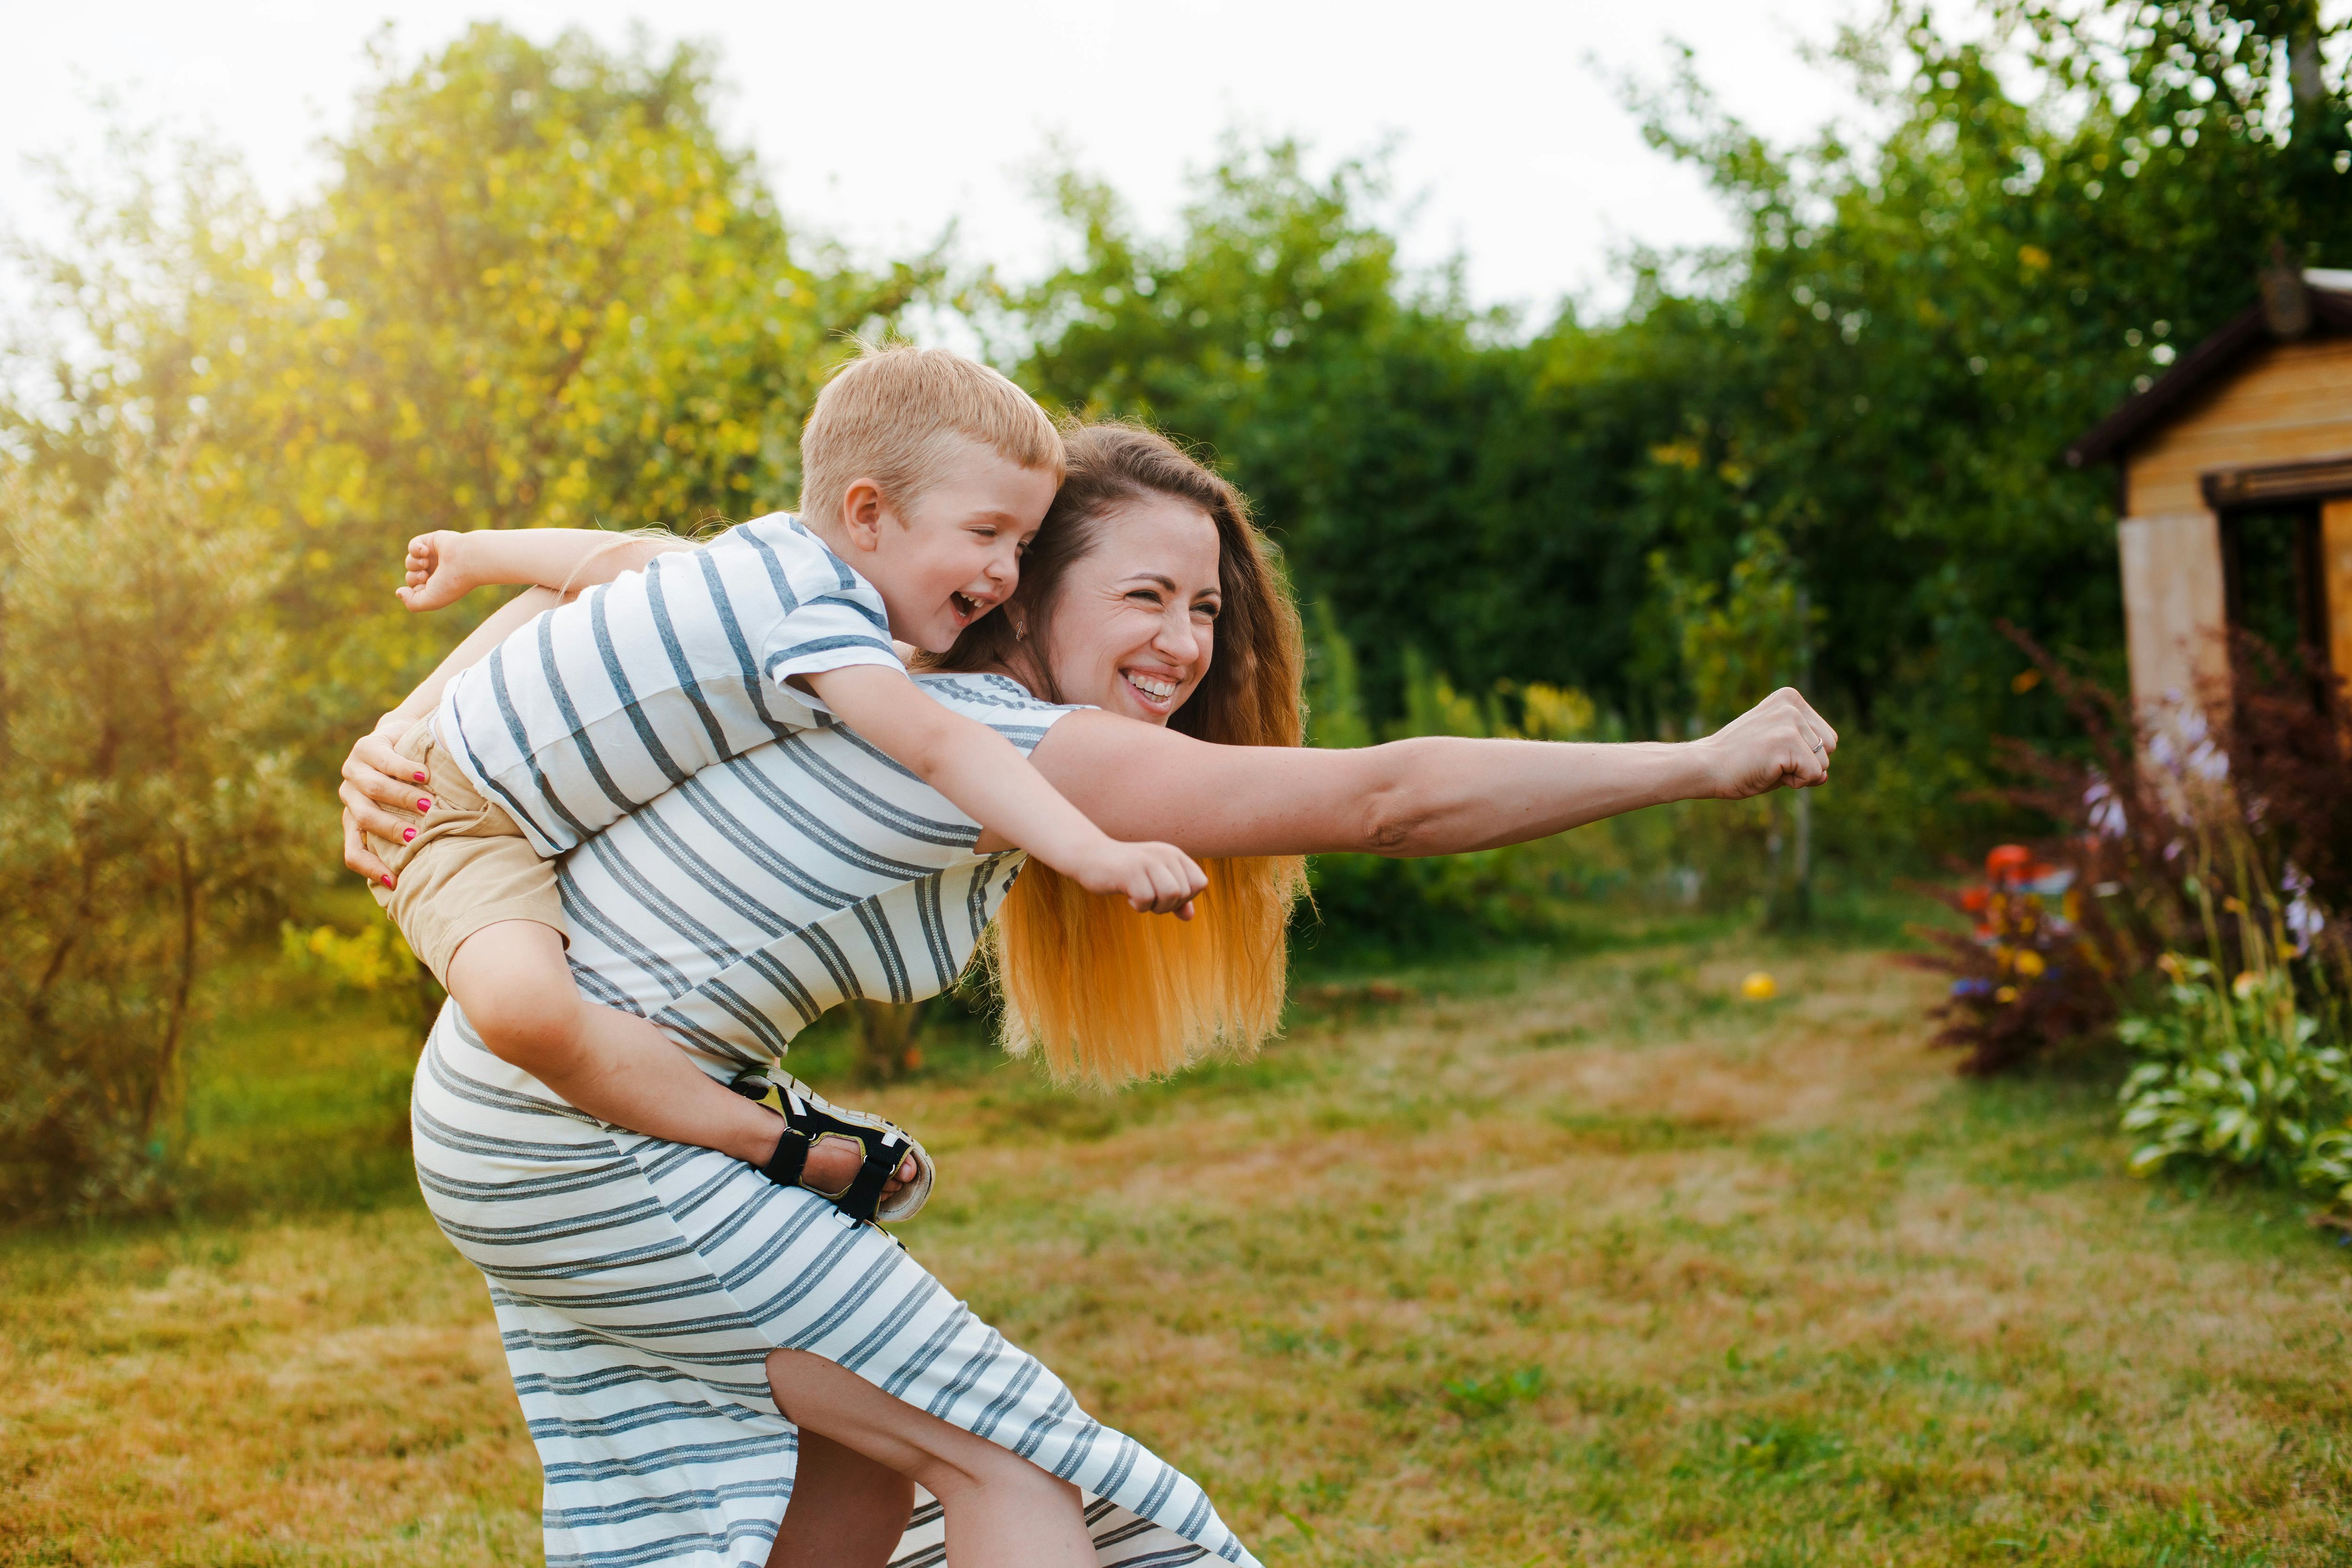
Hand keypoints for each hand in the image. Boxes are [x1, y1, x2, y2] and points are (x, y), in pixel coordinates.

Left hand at [340, 718, 433, 886]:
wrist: (400, 738)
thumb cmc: (411, 785)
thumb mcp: (404, 812)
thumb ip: (408, 833)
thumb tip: (433, 870)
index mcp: (354, 819)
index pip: (353, 851)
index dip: (370, 867)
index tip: (395, 881)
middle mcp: (349, 796)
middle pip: (365, 817)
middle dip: (392, 828)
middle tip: (416, 836)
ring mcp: (354, 770)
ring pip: (374, 788)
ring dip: (403, 798)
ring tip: (429, 804)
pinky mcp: (366, 746)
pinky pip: (385, 760)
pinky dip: (405, 769)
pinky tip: (425, 774)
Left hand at [396, 530, 473, 611]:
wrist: (467, 560)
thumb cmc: (452, 583)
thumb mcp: (430, 600)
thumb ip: (411, 603)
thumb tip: (399, 592)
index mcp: (439, 586)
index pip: (416, 589)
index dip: (416, 590)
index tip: (427, 587)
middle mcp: (436, 571)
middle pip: (411, 576)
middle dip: (414, 577)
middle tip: (425, 575)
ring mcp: (435, 556)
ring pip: (410, 562)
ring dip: (413, 563)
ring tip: (426, 562)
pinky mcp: (432, 541)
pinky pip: (413, 545)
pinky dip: (415, 548)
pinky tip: (425, 551)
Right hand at [1068, 839, 1208, 917]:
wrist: (1090, 857)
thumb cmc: (1125, 872)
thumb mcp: (1154, 882)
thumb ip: (1175, 898)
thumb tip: (1189, 917)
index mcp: (1174, 854)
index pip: (1199, 883)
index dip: (1186, 898)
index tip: (1165, 896)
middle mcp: (1164, 854)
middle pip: (1185, 893)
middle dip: (1168, 905)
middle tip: (1148, 899)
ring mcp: (1147, 861)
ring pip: (1171, 894)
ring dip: (1156, 906)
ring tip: (1141, 899)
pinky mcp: (1130, 871)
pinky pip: (1146, 899)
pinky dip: (1138, 906)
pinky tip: (1127, 895)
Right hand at [1697, 688, 1837, 799]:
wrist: (1705, 766)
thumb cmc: (1739, 762)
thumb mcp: (1778, 753)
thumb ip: (1805, 758)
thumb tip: (1825, 775)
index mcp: (1790, 698)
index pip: (1827, 736)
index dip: (1806, 755)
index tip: (1773, 752)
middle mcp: (1792, 705)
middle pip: (1830, 747)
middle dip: (1807, 764)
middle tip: (1770, 761)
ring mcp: (1789, 721)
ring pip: (1824, 764)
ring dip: (1799, 774)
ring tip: (1767, 765)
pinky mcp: (1786, 741)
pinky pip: (1814, 774)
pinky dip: (1795, 783)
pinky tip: (1767, 771)